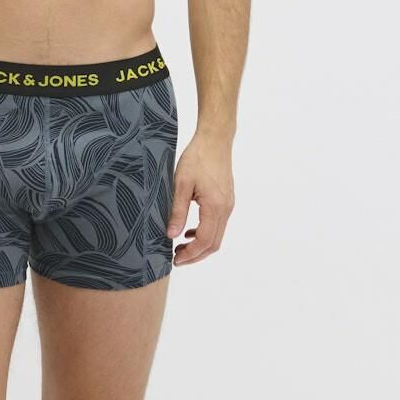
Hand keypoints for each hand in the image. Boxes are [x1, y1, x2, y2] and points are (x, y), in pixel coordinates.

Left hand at [166, 128, 234, 265]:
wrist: (215, 140)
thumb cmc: (197, 158)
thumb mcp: (181, 183)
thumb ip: (177, 210)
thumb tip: (171, 235)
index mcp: (215, 207)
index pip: (205, 241)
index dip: (191, 255)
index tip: (175, 260)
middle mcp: (225, 209)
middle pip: (214, 243)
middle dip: (196, 255)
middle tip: (176, 259)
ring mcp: (228, 205)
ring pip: (217, 235)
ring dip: (200, 245)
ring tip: (180, 247)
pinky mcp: (226, 200)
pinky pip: (218, 224)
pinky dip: (205, 233)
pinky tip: (190, 231)